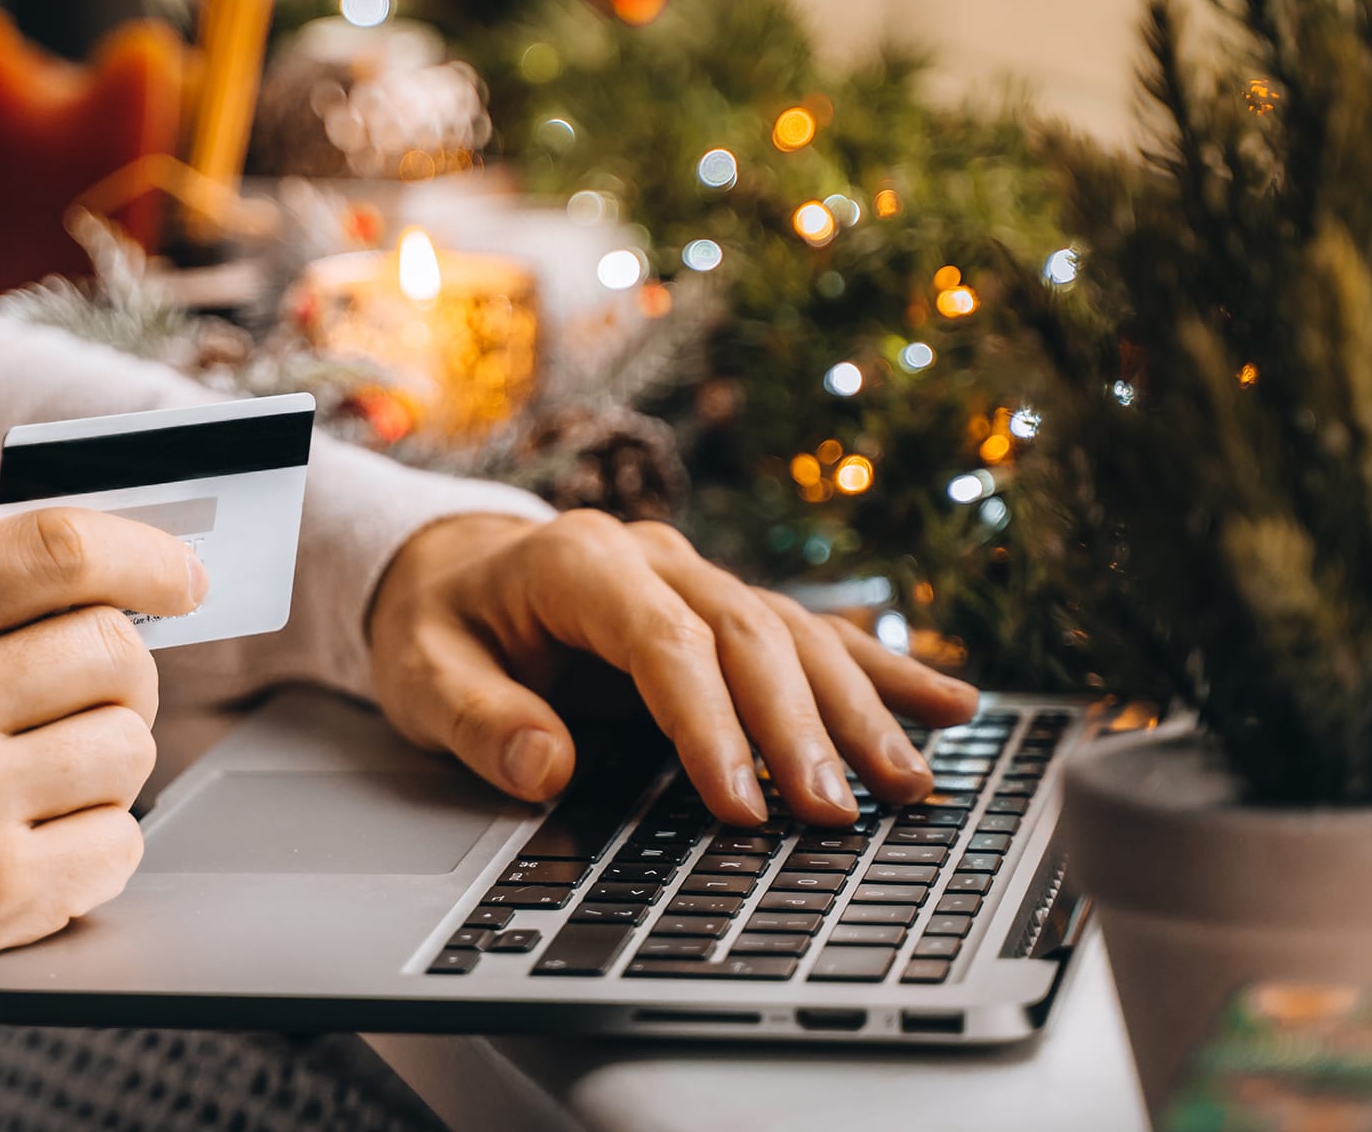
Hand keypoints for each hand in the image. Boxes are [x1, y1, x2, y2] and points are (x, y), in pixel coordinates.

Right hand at [0, 509, 205, 1131]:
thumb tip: (76, 543)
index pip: (54, 551)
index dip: (145, 554)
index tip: (183, 577)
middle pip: (111, 647)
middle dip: (125, 679)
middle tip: (89, 709)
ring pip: (131, 744)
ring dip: (111, 769)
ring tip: (43, 792)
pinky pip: (123, 840)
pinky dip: (98, 851)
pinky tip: (35, 857)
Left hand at [368, 511, 977, 825]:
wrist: (454, 571)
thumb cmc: (439, 623)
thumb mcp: (422, 672)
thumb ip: (479, 719)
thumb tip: (545, 769)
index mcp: (577, 560)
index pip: (662, 640)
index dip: (707, 722)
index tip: (740, 804)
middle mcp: (654, 558)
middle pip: (747, 634)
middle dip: (799, 727)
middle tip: (835, 812)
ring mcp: (696, 576)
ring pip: (795, 633)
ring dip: (858, 708)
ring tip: (910, 780)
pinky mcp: (723, 606)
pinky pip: (811, 634)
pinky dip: (880, 671)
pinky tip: (949, 702)